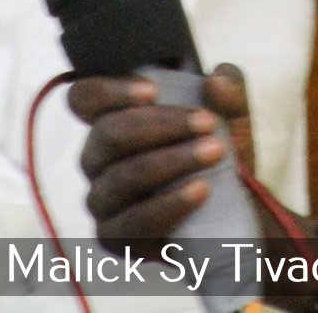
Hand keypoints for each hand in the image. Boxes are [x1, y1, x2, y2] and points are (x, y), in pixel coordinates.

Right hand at [69, 63, 253, 253]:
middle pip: (107, 134)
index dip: (109, 90)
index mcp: (112, 118)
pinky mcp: (114, 237)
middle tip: (208, 123)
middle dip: (161, 124)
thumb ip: (228, 90)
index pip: (84, 98)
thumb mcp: (231, 117)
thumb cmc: (216, 155)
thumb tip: (216, 80)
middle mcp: (97, 158)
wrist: (233, 216)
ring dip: (171, 161)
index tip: (153, 90)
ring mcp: (101, 200)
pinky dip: (170, 204)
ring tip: (214, 153)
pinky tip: (201, 190)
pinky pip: (134, 222)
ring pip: (122, 176)